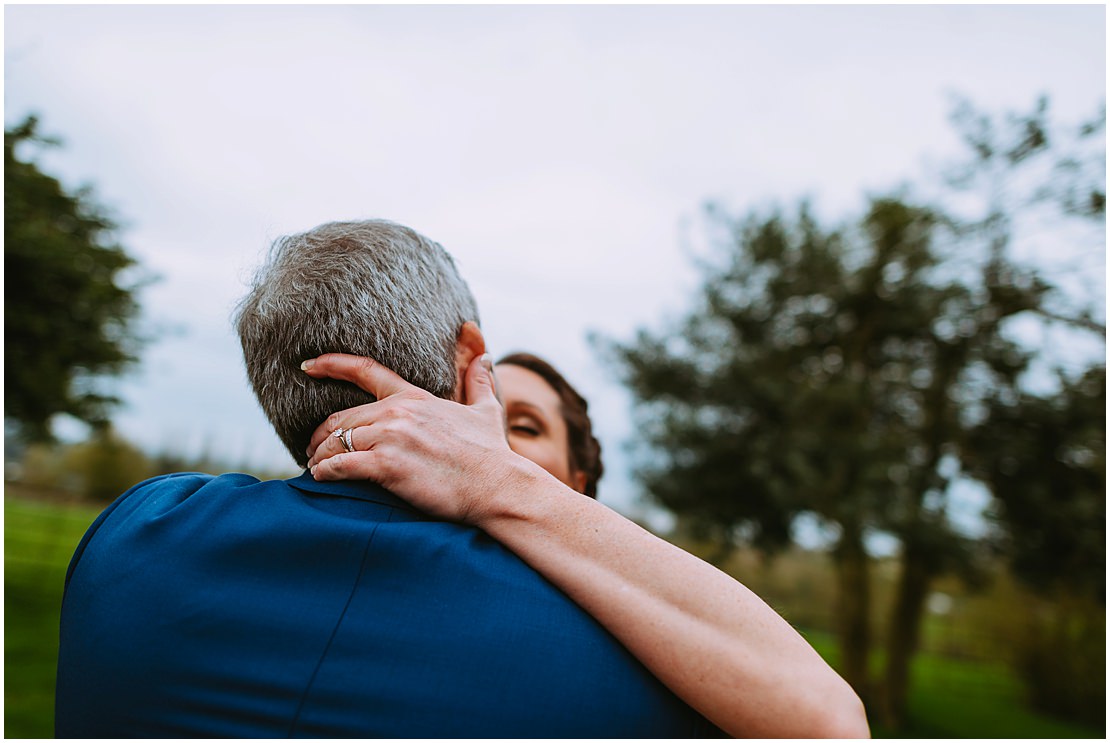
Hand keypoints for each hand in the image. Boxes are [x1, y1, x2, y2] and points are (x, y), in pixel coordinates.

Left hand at [301, 353, 522, 523]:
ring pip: (336, 442)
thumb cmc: (491, 454)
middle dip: (322, 433)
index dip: (331, 365)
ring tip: (315, 467)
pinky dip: (326, 472)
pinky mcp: (387, 466)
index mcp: (415, 397)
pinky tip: (321, 478)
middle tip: (311, 448)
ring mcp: (391, 438)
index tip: (307, 366)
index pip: (365, 371)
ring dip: (320, 456)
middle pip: (342, 416)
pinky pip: (340, 466)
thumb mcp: (487, 411)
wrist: (497, 487)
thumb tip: (485, 356)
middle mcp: (398, 413)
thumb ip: (479, 382)